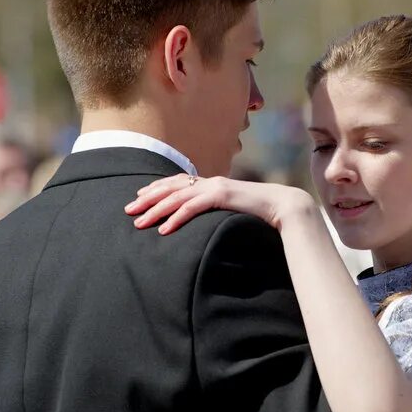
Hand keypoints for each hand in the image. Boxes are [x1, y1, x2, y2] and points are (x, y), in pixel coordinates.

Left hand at [125, 174, 315, 233]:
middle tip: (128, 211)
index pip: (177, 183)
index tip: (139, 199)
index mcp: (211, 184)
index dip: (156, 189)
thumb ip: (215, 211)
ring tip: (140, 223)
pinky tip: (164, 229)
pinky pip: (193, 207)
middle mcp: (210, 182)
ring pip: (177, 197)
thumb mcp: (231, 210)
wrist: (283, 206)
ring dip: (156, 210)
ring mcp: (216, 187)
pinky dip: (176, 218)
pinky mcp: (222, 195)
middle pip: (171, 187)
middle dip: (148, 199)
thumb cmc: (259, 212)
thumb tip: (202, 223)